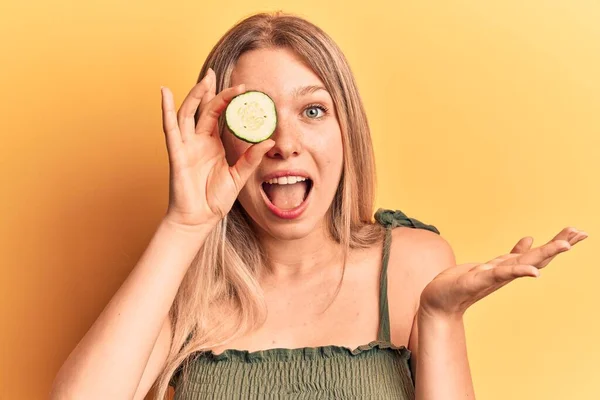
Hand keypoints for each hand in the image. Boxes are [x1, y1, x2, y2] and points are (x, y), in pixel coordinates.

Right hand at [160, 69, 274, 228]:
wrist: (198, 219)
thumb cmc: (215, 199)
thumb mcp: (239, 176)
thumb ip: (252, 158)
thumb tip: (269, 141)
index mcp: (214, 144)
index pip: (220, 116)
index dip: (228, 101)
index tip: (242, 88)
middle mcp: (199, 141)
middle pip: (203, 109)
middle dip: (209, 90)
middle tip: (216, 73)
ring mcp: (186, 145)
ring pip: (188, 113)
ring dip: (195, 95)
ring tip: (204, 78)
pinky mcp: (176, 153)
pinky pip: (170, 128)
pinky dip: (166, 110)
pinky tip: (165, 93)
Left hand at [420, 227, 588, 318]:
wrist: (439, 301)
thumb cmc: (463, 283)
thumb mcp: (490, 264)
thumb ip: (511, 255)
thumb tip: (530, 239)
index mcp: (509, 267)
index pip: (538, 253)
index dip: (558, 242)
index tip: (579, 231)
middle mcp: (505, 273)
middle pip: (537, 258)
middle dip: (559, 246)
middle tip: (582, 234)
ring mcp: (493, 277)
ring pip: (523, 264)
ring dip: (544, 255)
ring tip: (565, 245)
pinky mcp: (477, 281)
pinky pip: (499, 274)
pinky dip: (517, 272)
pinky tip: (533, 271)